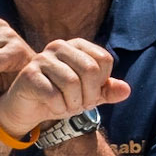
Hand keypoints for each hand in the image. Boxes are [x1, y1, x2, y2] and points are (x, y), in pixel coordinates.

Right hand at [0, 38, 130, 136]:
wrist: (28, 109)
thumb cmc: (61, 97)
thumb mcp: (89, 95)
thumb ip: (108, 90)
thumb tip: (126, 90)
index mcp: (77, 45)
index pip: (104, 60)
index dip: (101, 83)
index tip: (89, 92)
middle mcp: (59, 46)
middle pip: (90, 70)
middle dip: (89, 95)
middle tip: (80, 105)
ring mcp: (42, 58)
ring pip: (71, 83)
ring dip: (73, 104)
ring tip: (67, 107)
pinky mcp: (29, 75)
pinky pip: (53, 95)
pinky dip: (58, 108)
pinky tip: (53, 108)